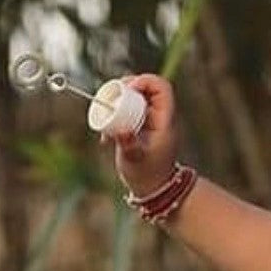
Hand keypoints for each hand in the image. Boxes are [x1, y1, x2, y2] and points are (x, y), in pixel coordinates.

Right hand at [103, 74, 178, 198]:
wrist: (153, 189)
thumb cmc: (148, 175)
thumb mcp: (136, 159)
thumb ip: (130, 145)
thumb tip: (122, 132)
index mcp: (164, 120)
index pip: (162, 88)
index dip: (145, 81)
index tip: (127, 90)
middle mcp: (159, 117)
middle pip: (145, 87)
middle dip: (125, 88)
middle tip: (110, 99)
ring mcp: (149, 121)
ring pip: (134, 98)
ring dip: (117, 102)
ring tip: (106, 119)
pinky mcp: (139, 126)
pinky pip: (127, 111)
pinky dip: (115, 115)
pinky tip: (107, 135)